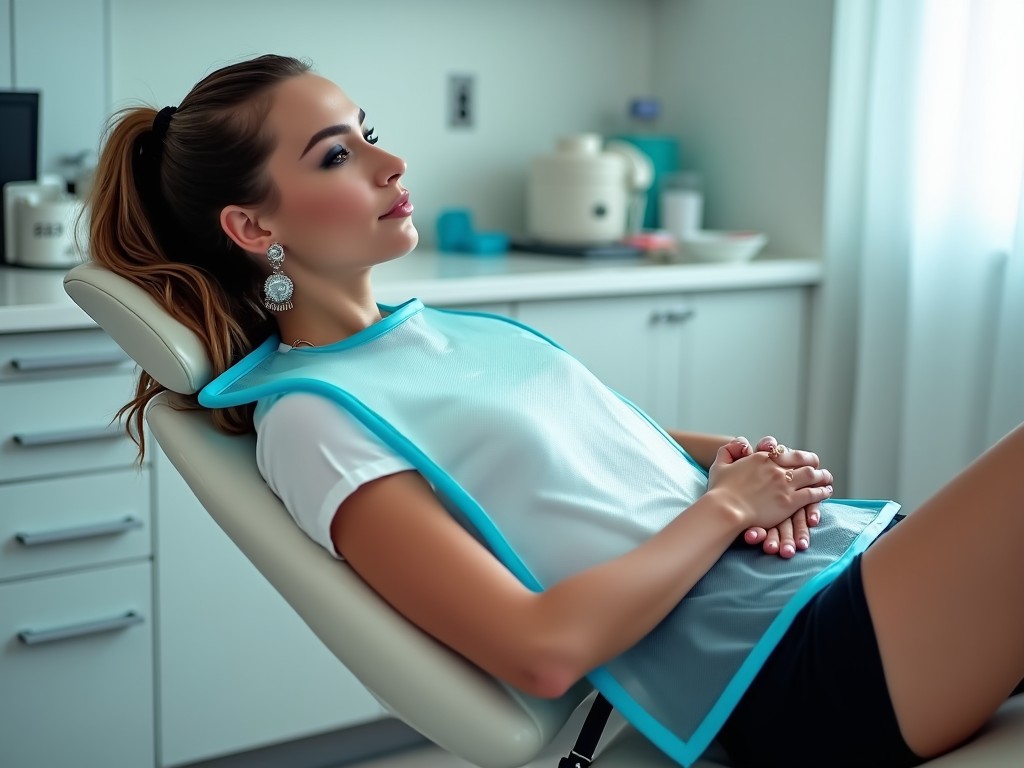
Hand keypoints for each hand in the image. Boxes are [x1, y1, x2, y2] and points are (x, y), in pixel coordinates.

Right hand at [707, 437, 832, 534]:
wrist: (726, 509)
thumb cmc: (720, 491)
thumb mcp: (720, 465)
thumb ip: (728, 451)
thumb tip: (741, 445)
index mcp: (761, 458)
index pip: (784, 452)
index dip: (794, 455)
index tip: (799, 458)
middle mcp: (776, 468)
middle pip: (802, 461)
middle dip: (812, 463)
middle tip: (818, 467)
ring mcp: (785, 484)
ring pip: (811, 475)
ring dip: (821, 476)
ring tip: (826, 478)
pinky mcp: (790, 501)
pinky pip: (812, 493)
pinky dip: (822, 491)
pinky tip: (826, 492)